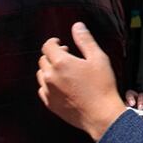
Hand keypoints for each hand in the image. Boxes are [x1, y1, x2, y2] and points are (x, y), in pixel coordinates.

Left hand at [38, 23, 126, 139]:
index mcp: (61, 62)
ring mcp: (48, 91)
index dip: (54, 42)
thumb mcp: (98, 58)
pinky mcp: (50, 104)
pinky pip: (43, 90)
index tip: (61, 44)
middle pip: (43, 59)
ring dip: (49, 70)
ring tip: (64, 72)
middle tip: (67, 57)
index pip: (47, 46)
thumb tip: (77, 26)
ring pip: (41, 75)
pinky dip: (49, 85)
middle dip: (53, 55)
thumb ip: (85, 40)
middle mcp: (51, 76)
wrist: (102, 115)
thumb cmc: (102, 87)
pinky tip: (61, 86)